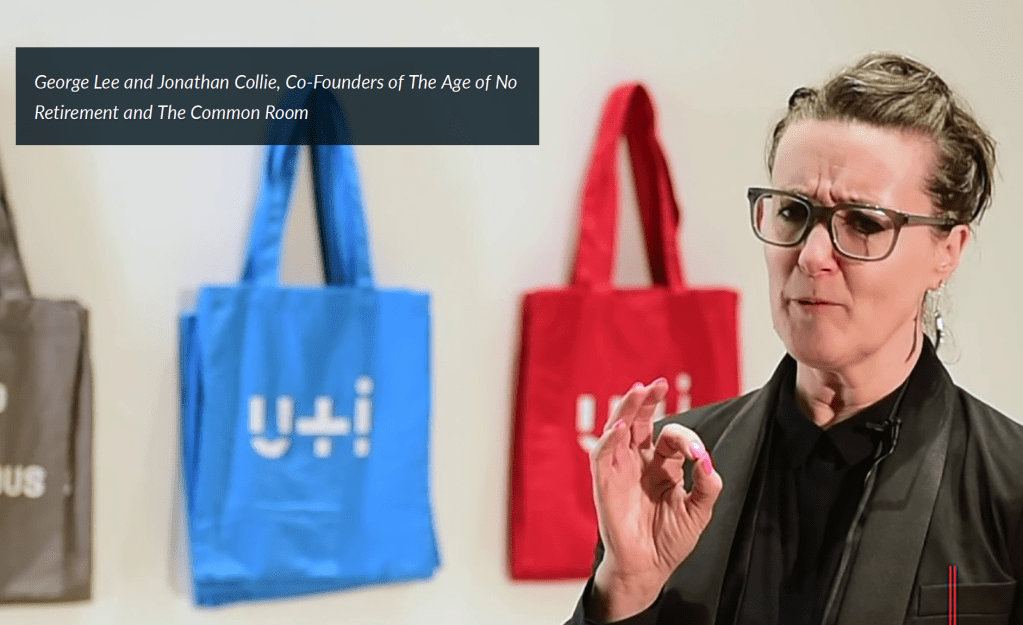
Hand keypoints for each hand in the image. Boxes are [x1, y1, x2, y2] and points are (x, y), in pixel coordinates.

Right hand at [588, 379, 722, 620]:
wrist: (649, 569)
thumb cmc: (670, 541)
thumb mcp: (699, 512)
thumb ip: (707, 485)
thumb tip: (706, 459)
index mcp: (662, 467)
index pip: (670, 438)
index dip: (685, 439)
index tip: (697, 455)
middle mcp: (639, 463)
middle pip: (640, 423)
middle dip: (647, 402)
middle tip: (658, 384)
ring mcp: (620, 471)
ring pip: (618, 430)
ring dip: (626, 410)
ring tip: (638, 391)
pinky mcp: (605, 484)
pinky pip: (602, 456)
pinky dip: (609, 440)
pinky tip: (620, 428)